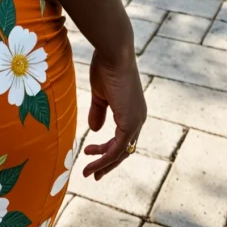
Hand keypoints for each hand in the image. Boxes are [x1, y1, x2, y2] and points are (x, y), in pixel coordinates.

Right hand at [83, 46, 146, 180]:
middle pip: (124, 150)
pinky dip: (106, 157)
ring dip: (104, 164)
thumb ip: (99, 111)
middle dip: (107, 163)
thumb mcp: (100, 93)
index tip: (89, 154)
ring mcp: (136, 121)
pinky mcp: (130, 122)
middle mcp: (138, 118)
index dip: (106, 150)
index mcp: (131, 111)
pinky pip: (118, 147)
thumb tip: (95, 130)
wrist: (113, 53)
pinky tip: (93, 162)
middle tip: (92, 173)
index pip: (122, 138)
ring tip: (88, 171)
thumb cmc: (105, 66)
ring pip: (121, 152)